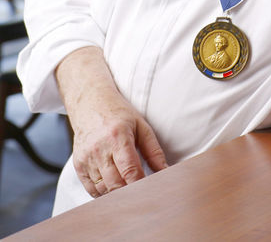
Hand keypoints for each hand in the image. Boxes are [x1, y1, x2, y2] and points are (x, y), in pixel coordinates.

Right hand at [56, 46, 167, 197]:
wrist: (90, 103)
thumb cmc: (118, 113)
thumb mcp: (141, 126)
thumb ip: (154, 151)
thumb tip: (165, 171)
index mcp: (118, 137)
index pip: (130, 171)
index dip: (141, 186)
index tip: (151, 191)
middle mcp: (100, 149)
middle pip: (116, 185)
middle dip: (130, 193)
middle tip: (141, 194)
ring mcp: (87, 158)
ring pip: (103, 190)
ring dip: (117, 194)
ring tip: (128, 188)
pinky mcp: (78, 164)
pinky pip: (91, 189)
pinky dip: (103, 193)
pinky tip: (113, 187)